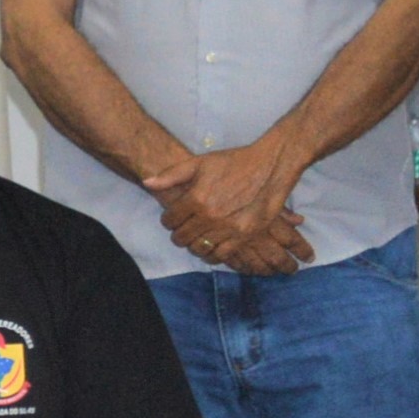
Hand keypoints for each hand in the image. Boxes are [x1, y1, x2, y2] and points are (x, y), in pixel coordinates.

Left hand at [152, 143, 312, 276]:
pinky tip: (211, 247)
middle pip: (182, 237)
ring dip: (194, 244)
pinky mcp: (245, 236)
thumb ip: (171, 175)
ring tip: (196, 238)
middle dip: (179, 234)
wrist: (270, 166)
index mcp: (196, 198)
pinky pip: (221, 255)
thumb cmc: (234, 162)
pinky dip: (212, 254)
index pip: (170, 220)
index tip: (172, 219)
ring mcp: (228, 228)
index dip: (168, 220)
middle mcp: (210, 216)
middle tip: (182, 230)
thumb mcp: (200, 163)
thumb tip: (147, 183)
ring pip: (199, 248)